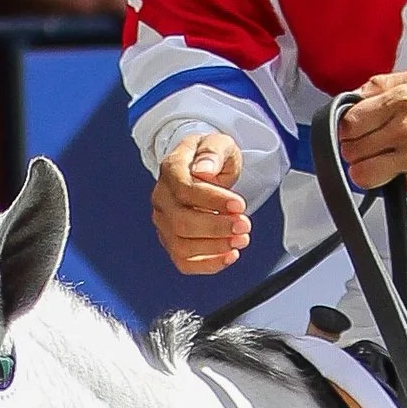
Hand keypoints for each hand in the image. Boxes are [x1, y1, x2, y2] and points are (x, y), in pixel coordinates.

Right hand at [152, 133, 252, 276]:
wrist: (203, 168)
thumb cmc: (211, 157)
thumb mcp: (219, 143)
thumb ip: (213, 151)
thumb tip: (204, 170)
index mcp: (171, 170)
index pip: (185, 189)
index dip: (212, 200)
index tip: (239, 204)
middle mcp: (162, 198)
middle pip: (181, 222)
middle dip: (217, 227)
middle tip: (244, 225)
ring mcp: (164, 222)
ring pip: (181, 246)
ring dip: (215, 248)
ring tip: (241, 239)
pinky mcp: (172, 241)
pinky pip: (184, 262)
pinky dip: (208, 264)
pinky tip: (229, 255)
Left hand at [338, 71, 406, 195]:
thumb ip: (384, 84)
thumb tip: (357, 95)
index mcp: (401, 100)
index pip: (350, 123)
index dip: (348, 130)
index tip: (356, 132)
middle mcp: (405, 129)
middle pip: (352, 150)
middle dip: (357, 151)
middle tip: (371, 147)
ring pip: (364, 175)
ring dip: (368, 171)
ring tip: (381, 163)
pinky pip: (394, 186)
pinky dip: (397, 181)